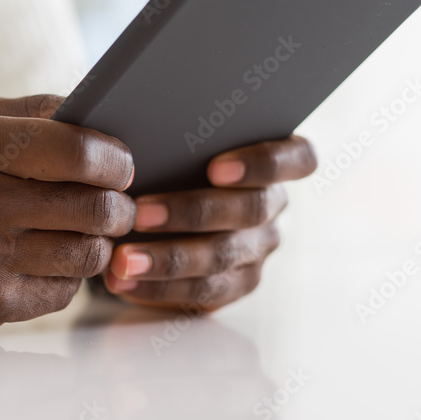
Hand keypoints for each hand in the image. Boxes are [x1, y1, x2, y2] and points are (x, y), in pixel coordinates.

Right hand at [0, 94, 135, 332]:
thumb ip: (31, 111)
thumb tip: (99, 115)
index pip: (76, 152)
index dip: (115, 158)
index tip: (122, 162)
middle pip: (94, 208)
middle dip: (121, 203)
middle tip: (119, 199)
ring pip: (89, 254)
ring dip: (101, 241)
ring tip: (92, 227)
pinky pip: (65, 292)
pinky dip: (72, 274)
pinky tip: (57, 257)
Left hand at [101, 136, 315, 309]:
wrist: (157, 209)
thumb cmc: (171, 158)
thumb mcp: (181, 142)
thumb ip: (179, 135)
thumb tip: (141, 126)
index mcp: (277, 161)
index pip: (297, 159)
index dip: (262, 164)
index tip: (216, 168)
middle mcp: (273, 206)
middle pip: (249, 211)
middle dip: (191, 212)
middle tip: (140, 212)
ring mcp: (258, 248)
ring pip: (222, 257)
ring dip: (168, 258)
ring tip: (123, 258)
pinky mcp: (235, 284)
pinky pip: (203, 292)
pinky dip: (159, 287)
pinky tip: (124, 281)